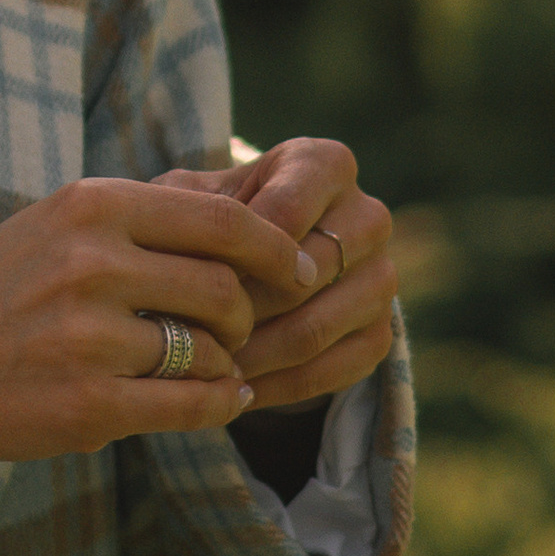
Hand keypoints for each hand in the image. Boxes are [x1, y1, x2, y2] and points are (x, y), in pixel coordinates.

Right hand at [0, 173, 321, 542]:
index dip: (276, 247)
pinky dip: (219, 404)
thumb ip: (137, 217)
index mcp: (89, 205)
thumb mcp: (52, 227)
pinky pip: (192, 404)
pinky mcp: (91, 404)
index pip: (222, 218)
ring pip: (212, 348)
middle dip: (246, 313)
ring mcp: (90, 338)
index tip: (298, 267)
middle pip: (224, 286)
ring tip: (215, 365)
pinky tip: (219, 399)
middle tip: (239, 328)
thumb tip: (240, 209)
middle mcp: (92, 264)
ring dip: (228, 361)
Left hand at [151, 137, 395, 420]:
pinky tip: (233, 390)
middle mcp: (368, 216)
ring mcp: (382, 278)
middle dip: (241, 310)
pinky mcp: (382, 333)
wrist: (264, 265)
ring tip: (203, 368)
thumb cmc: (219, 219)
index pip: (286, 210)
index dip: (236, 253)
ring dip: (254, 356)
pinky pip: (332, 372)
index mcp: (325, 165)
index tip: (190, 281)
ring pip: (316, 328)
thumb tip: (172, 252)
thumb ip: (184, 208)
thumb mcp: (197, 198)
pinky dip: (277, 388)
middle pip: (305, 273)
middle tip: (191, 334)